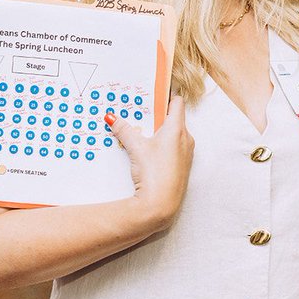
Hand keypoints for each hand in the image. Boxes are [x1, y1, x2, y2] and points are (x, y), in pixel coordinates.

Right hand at [108, 96, 194, 229]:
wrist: (162, 203)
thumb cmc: (153, 172)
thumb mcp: (135, 148)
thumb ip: (124, 130)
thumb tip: (111, 117)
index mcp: (178, 129)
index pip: (177, 103)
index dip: (166, 97)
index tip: (154, 95)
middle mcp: (186, 139)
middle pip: (174, 119)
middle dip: (158, 116)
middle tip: (140, 113)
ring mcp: (186, 153)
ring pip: (174, 135)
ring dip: (160, 132)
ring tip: (142, 133)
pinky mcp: (183, 166)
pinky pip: (174, 148)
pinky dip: (163, 146)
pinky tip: (149, 152)